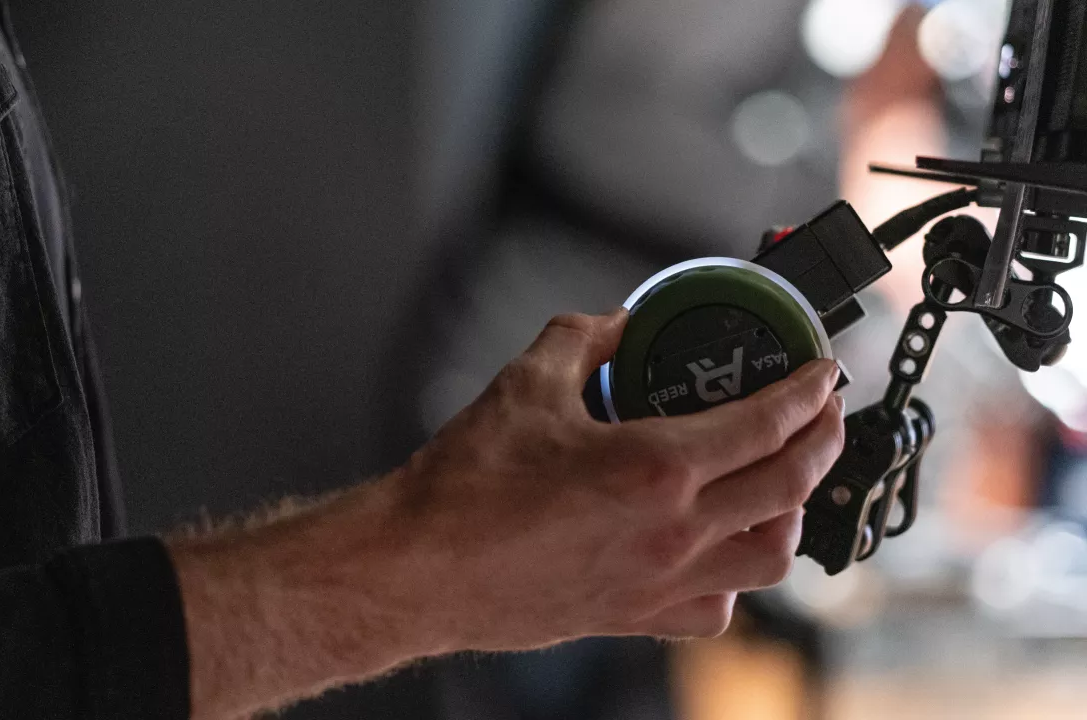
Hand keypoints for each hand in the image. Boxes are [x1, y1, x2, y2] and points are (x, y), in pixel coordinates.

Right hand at [389, 309, 844, 650]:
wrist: (419, 568)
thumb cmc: (464, 486)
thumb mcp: (526, 383)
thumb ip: (584, 338)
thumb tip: (618, 321)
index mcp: (653, 466)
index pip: (765, 424)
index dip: (807, 391)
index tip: (823, 372)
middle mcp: (672, 531)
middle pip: (789, 485)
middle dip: (822, 440)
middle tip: (824, 412)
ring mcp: (660, 582)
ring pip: (771, 555)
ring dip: (792, 510)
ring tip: (783, 479)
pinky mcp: (636, 618)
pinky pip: (718, 606)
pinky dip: (736, 574)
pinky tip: (718, 548)